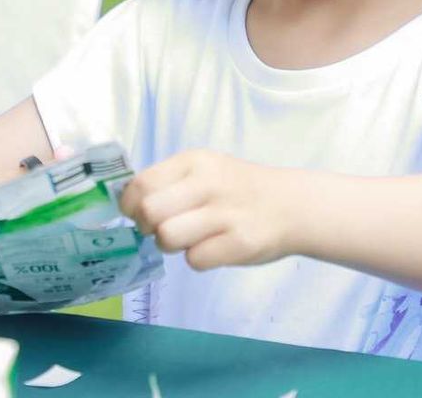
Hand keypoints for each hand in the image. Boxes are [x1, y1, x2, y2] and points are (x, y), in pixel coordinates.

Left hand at [118, 149, 302, 270]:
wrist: (292, 205)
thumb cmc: (238, 189)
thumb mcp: (205, 170)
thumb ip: (169, 182)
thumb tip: (129, 205)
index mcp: (194, 162)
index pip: (141, 184)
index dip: (131, 206)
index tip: (139, 214)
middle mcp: (208, 183)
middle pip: (149, 213)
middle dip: (148, 228)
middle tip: (163, 229)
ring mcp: (225, 214)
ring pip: (167, 238)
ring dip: (171, 246)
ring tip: (190, 239)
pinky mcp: (239, 243)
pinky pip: (194, 260)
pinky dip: (198, 259)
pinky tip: (214, 247)